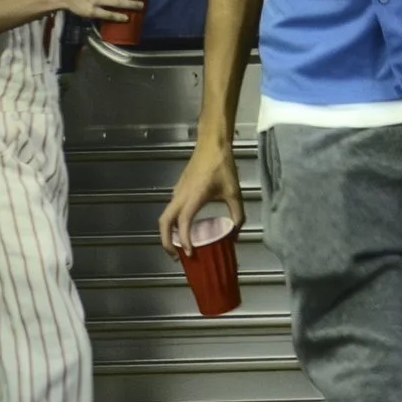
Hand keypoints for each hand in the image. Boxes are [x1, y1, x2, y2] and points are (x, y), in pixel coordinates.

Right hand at [158, 139, 244, 256]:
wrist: (212, 144)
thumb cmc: (222, 166)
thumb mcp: (234, 193)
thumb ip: (237, 215)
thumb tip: (235, 234)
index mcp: (194, 197)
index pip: (183, 223)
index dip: (184, 240)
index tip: (189, 254)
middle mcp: (181, 195)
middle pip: (164, 222)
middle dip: (166, 242)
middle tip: (176, 256)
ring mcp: (177, 191)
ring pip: (165, 216)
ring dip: (168, 233)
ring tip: (179, 247)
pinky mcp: (179, 189)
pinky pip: (171, 209)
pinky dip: (173, 223)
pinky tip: (185, 229)